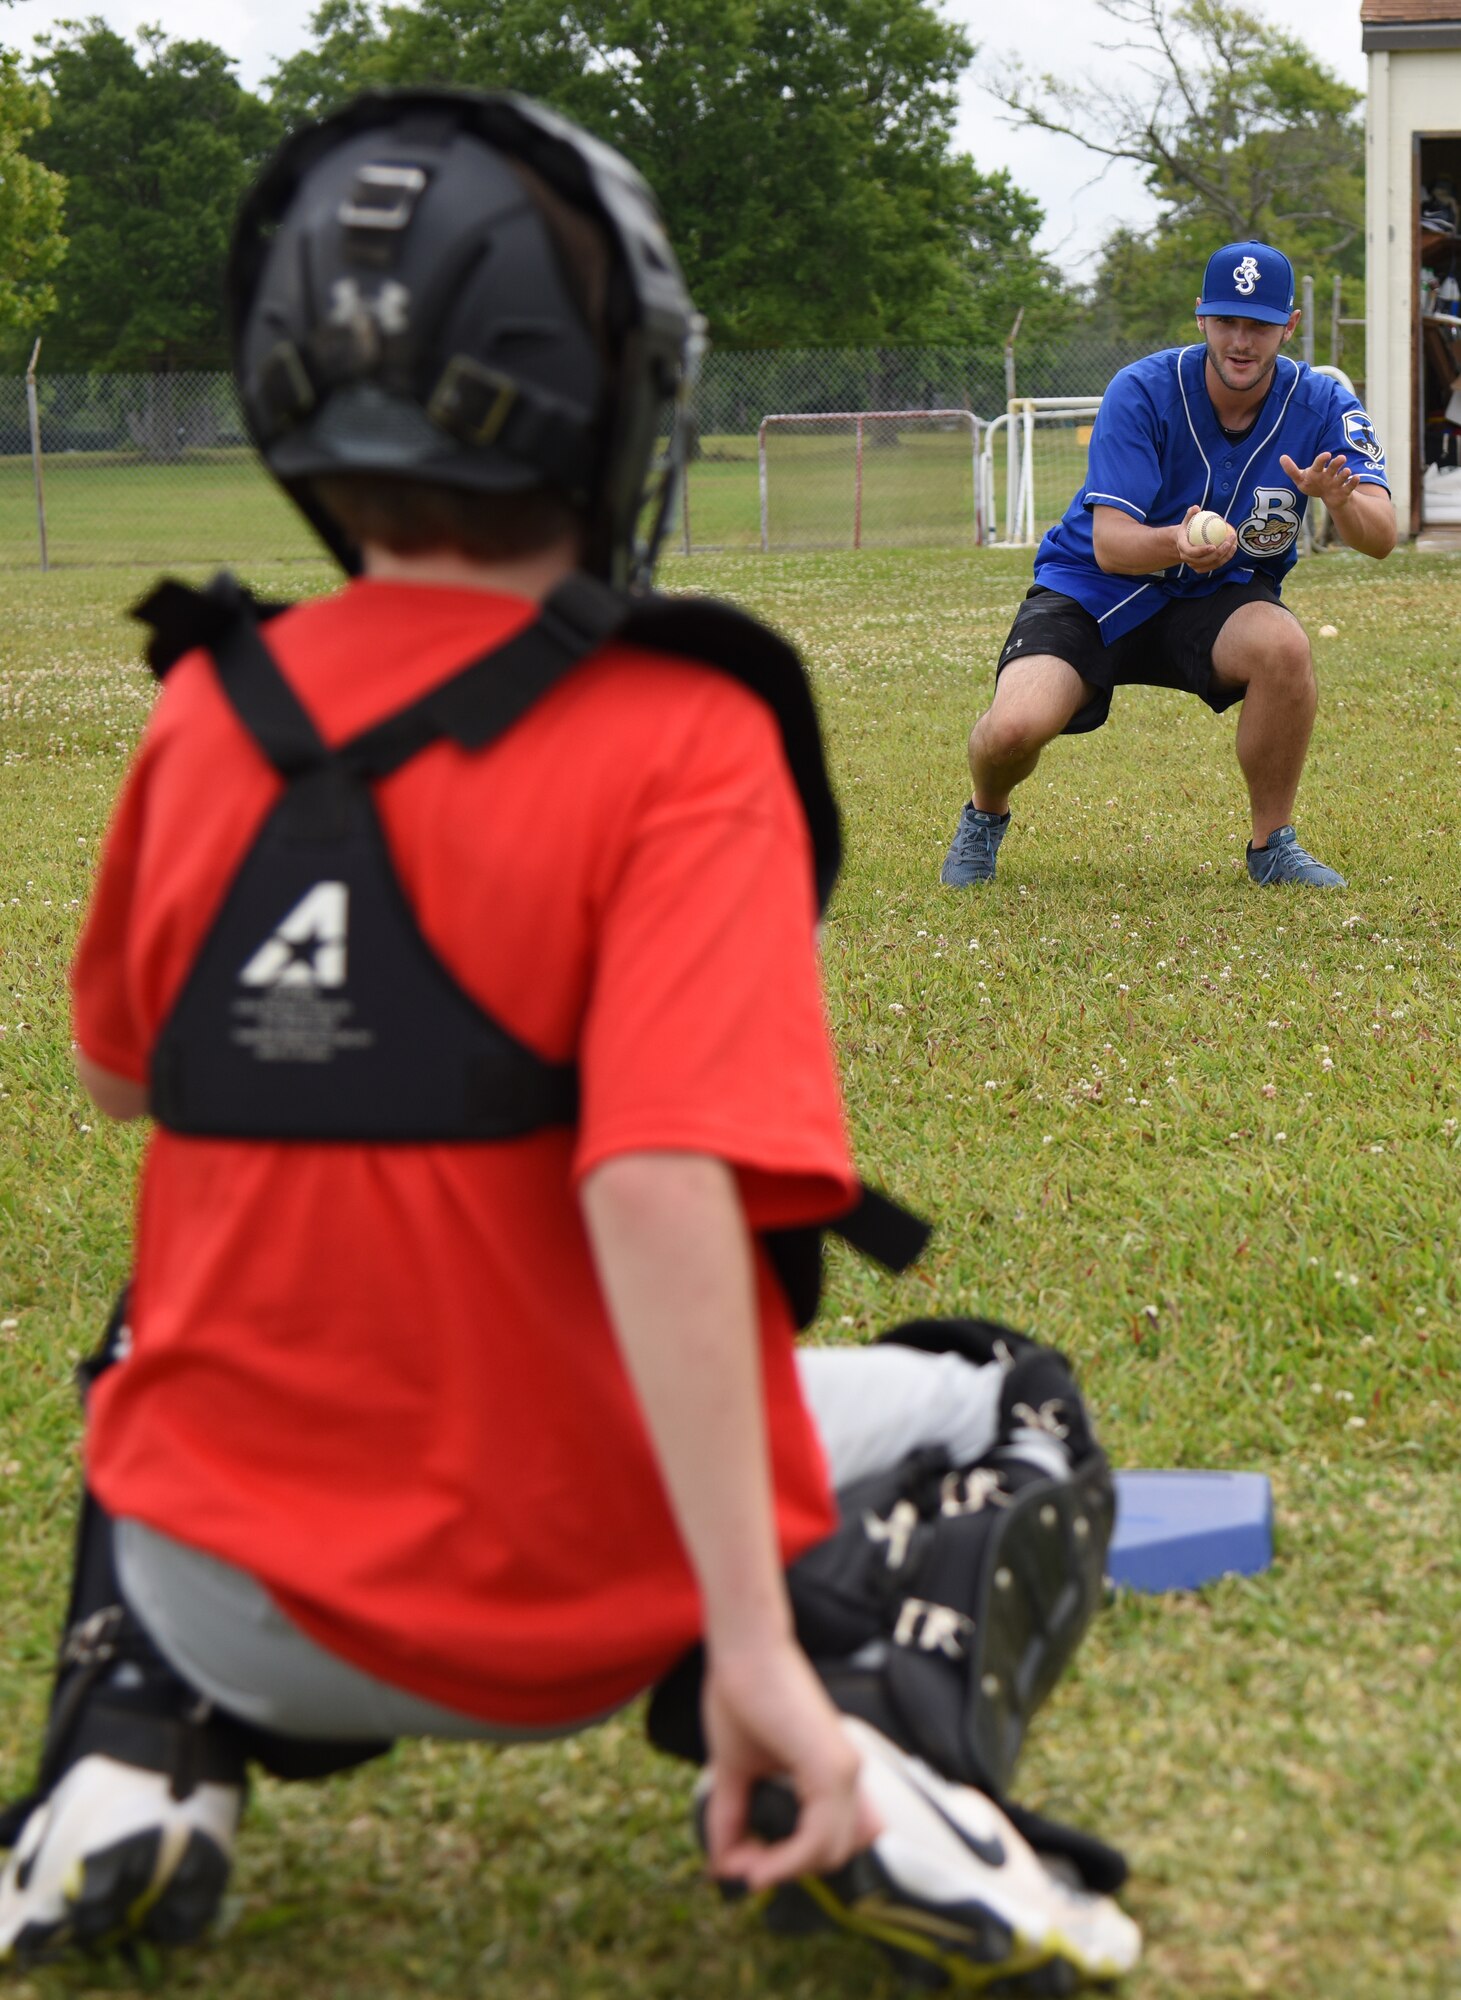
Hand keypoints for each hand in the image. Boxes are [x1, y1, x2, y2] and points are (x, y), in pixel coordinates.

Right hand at [699, 1636, 881, 1890]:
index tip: (742, 1863)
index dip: (789, 1863)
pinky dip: (789, 1859)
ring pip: (829, 1853)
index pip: (828, 1843)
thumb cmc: (742, 1694)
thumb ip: (732, 1816)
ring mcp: (844, 1770)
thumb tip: (721, 1867)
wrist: (745, 1648)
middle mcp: (848, 1774)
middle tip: (741, 1862)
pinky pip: (820, 1837)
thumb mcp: (735, 1769)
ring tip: (743, 1860)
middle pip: (831, 1855)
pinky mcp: (832, 1767)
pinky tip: (754, 1860)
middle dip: (785, 1870)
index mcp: (832, 1773)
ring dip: (784, 1869)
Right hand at [1174, 504, 1235, 570]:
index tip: (1214, 546)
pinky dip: (1225, 559)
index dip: (1202, 551)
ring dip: (1224, 556)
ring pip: (1211, 565)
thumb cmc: (1188, 527)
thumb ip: (1191, 513)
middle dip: (1218, 553)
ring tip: (1233, 544)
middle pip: (1203, 560)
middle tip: (1228, 542)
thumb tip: (1196, 508)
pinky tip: (1233, 549)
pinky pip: (1215, 565)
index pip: (1191, 552)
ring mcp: (1194, 565)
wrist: (1185, 540)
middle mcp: (1187, 559)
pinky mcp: (1202, 568)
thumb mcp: (1188, 519)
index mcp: (1183, 548)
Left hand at [1279, 450, 1361, 511]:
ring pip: (1342, 476)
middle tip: (1341, 458)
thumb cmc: (1313, 484)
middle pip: (1333, 467)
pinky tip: (1356, 478)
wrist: (1329, 496)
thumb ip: (1291, 470)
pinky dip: (1353, 482)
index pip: (1319, 463)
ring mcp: (1337, 482)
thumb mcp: (1301, 479)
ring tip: (1346, 471)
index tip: (1326, 455)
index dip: (1322, 459)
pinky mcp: (1344, 491)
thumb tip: (1282, 457)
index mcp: (1317, 471)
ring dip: (1345, 473)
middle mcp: (1329, 474)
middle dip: (1337, 463)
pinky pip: (1350, 486)